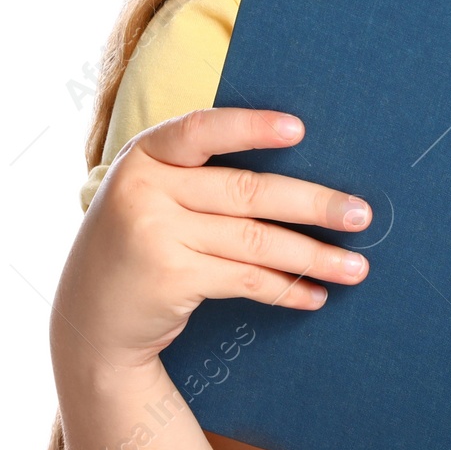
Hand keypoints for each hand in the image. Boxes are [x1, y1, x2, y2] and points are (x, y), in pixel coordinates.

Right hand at [53, 107, 371, 373]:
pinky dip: (286, 287)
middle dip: (314, 204)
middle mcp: (145, 189)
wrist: (89, 322)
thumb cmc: (140, 244)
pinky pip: (246, 278)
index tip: (301, 129)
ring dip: (313, 255)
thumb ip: (200, 177)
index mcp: (145, 155)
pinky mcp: (171, 279)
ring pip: (256, 240)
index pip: (201, 129)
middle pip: (247, 191)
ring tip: (356, 266)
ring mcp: (156, 235)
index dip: (251, 127)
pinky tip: (314, 294)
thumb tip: (300, 166)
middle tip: (361, 215)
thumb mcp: (152, 195)